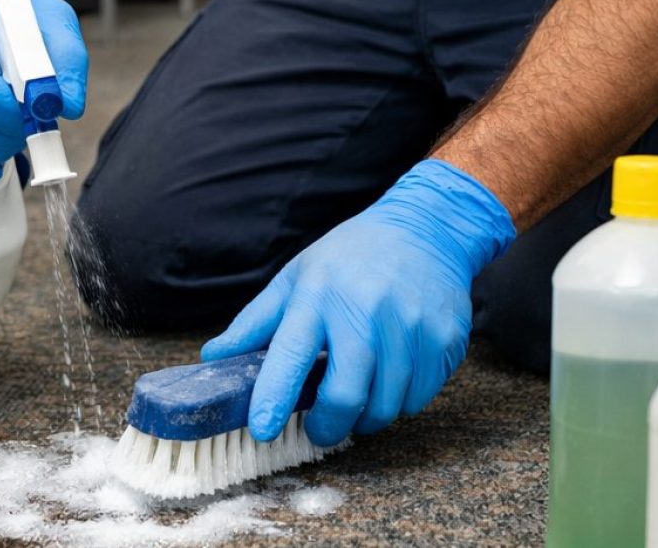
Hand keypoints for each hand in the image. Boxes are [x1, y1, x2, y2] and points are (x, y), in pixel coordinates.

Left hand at [201, 159, 515, 445]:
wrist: (427, 228)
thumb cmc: (351, 258)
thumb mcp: (296, 277)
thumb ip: (256, 323)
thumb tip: (213, 358)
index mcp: (319, 294)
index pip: (291, 353)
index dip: (274, 396)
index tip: (262, 429)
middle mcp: (366, 309)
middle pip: (345, 393)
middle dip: (328, 425)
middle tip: (320, 429)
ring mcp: (410, 325)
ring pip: (386, 405)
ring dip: (367, 417)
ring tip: (359, 398)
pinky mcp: (444, 339)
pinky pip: (419, 397)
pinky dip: (401, 401)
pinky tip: (392, 377)